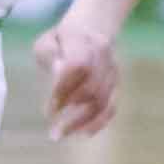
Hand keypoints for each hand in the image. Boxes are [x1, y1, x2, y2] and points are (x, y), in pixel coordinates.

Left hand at [37, 20, 119, 138]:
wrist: (92, 28)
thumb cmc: (61, 40)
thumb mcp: (47, 41)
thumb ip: (49, 55)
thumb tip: (58, 73)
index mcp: (83, 40)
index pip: (78, 66)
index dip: (64, 89)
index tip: (49, 109)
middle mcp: (102, 55)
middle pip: (92, 88)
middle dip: (71, 112)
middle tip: (52, 129)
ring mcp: (112, 70)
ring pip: (102, 100)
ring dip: (81, 121)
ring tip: (60, 134)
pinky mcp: (116, 83)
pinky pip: (111, 106)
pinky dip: (99, 122)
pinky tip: (83, 133)